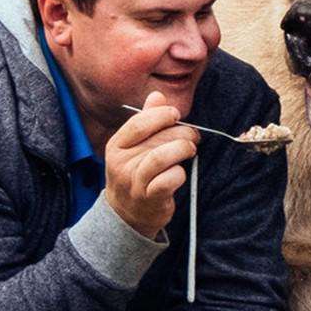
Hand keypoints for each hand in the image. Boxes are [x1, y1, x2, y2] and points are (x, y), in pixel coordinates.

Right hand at [104, 91, 199, 238]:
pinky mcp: (149, 199)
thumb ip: (146, 120)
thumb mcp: (134, 147)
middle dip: (182, 133)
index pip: (139, 122)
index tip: (176, 115)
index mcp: (116, 145)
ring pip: (161, 156)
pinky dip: (180, 173)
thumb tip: (158, 95)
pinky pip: (169, 180)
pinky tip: (180, 173)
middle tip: (193, 136)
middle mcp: (121, 163)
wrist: (126, 215)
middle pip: (157, 138)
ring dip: (183, 149)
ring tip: (190, 150)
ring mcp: (133, 182)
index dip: (162, 115)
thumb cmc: (136, 174)